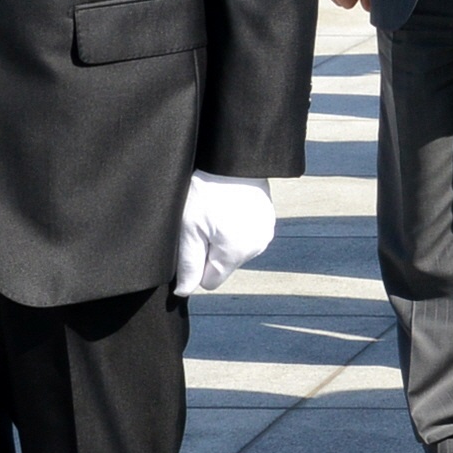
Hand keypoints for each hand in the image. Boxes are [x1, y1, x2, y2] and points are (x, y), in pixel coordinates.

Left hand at [174, 172, 275, 296]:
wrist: (233, 160)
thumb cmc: (207, 190)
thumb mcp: (189, 228)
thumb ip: (188, 264)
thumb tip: (184, 291)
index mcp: (235, 254)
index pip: (209, 281)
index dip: (197, 263)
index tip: (194, 238)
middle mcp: (255, 248)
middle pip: (222, 265)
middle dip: (211, 249)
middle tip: (204, 220)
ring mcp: (265, 234)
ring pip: (234, 251)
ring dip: (224, 238)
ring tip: (218, 210)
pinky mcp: (268, 221)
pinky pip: (246, 236)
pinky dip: (236, 226)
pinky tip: (231, 207)